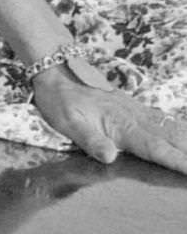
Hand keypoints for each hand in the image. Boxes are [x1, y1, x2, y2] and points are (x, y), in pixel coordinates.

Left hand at [35, 63, 186, 175]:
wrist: (58, 72)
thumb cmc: (61, 101)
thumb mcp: (68, 122)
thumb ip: (90, 140)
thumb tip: (110, 157)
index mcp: (123, 127)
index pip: (156, 148)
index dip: (177, 161)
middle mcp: (136, 119)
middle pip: (172, 139)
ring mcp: (138, 112)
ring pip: (172, 128)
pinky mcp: (136, 109)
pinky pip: (165, 120)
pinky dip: (181, 128)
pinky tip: (186, 133)